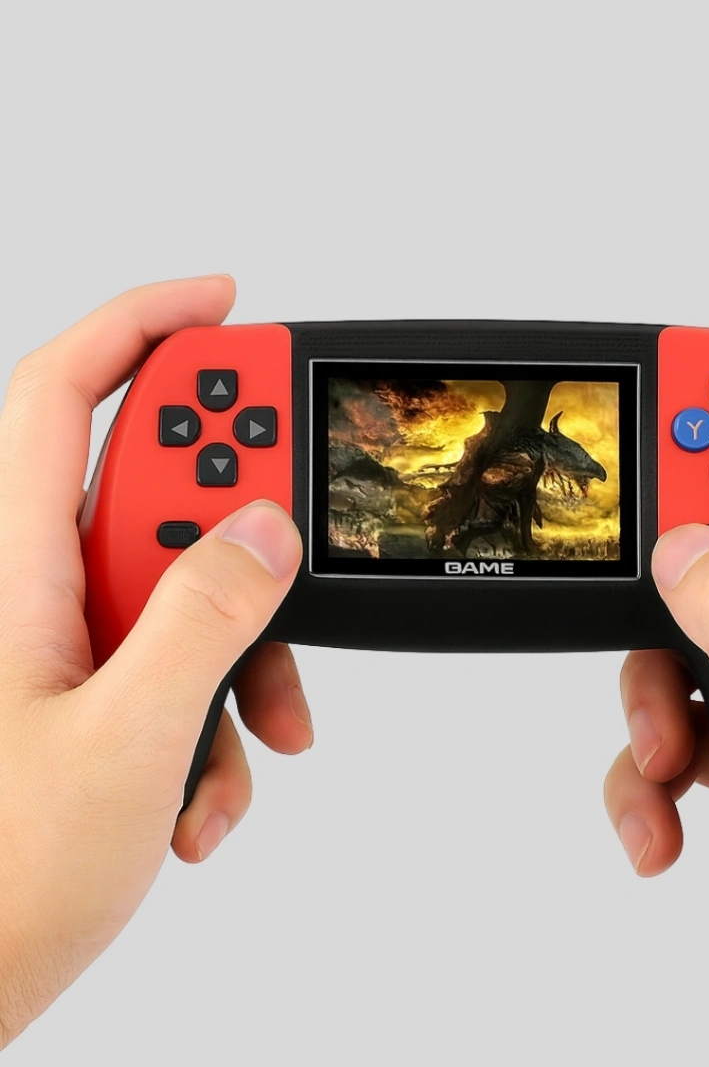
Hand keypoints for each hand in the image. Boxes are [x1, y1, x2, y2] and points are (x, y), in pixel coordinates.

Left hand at [0, 276, 312, 1048]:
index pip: (61, 395)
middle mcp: (40, 593)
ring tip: (260, 729)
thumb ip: (203, 619)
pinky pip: (181, 659)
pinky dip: (219, 712)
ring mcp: (69, 646)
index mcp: (17, 572)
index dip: (141, 327)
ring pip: (184, 586)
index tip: (225, 305)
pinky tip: (207, 792)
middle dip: (235, 513)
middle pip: (148, 485)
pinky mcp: (96, 694)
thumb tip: (263, 529)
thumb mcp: (126, 741)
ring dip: (244, 651)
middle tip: (292, 533)